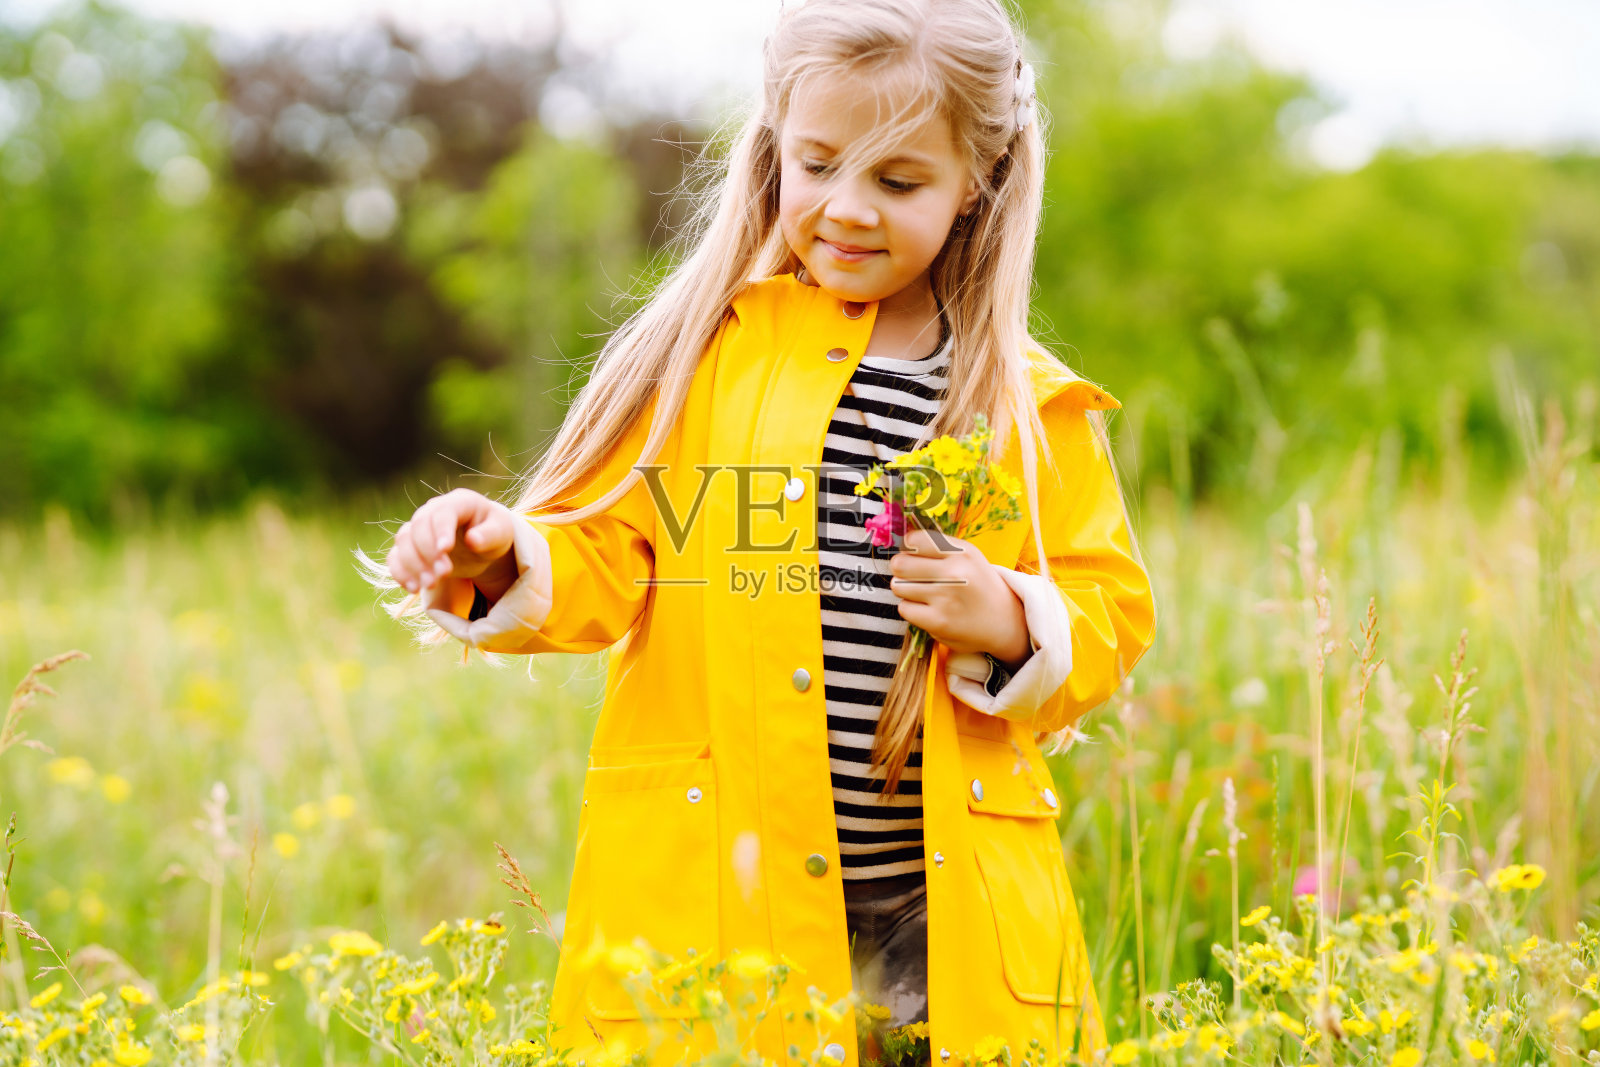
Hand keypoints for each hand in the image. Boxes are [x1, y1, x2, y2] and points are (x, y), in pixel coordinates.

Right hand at [386, 488, 517, 597]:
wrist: (481, 543)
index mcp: (458, 502)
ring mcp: (418, 528)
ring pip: (403, 541)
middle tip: (444, 574)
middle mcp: (433, 511)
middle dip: (428, 552)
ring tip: (430, 585)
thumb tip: (473, 540)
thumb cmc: (493, 533)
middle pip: (419, 527)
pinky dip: (400, 573)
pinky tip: (413, 588)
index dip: (441, 531)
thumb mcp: (500, 533)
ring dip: (413, 565)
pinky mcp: (409, 547)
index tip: (445, 550)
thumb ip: (489, 535)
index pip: (443, 513)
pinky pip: (395, 557)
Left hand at [888, 527, 1030, 665]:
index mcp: (962, 551)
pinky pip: (904, 608)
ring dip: (907, 591)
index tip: (915, 555)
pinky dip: (913, 610)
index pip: (914, 540)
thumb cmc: (979, 586)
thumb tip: (901, 542)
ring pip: (898, 586)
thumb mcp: (968, 558)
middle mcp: (955, 572)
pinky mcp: (938, 621)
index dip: (909, 548)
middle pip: (899, 563)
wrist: (1005, 622)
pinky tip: (929, 610)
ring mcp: (946, 597)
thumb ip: (938, 548)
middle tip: (914, 576)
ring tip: (925, 594)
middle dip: (902, 570)